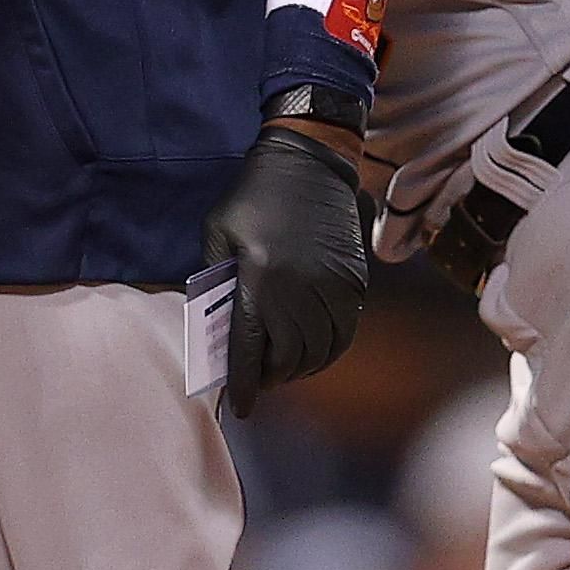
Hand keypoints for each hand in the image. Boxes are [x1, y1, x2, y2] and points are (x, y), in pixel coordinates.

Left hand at [201, 124, 367, 414]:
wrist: (309, 162)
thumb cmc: (253, 196)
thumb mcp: (219, 232)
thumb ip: (215, 281)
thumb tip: (217, 328)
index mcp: (260, 277)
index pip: (251, 349)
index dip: (245, 384)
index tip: (242, 407)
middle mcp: (299, 287)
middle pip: (288, 357)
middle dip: (272, 377)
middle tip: (260, 379)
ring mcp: (332, 285)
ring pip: (319, 351)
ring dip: (301, 367)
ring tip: (285, 366)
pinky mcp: (354, 281)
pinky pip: (344, 332)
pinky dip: (328, 350)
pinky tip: (313, 349)